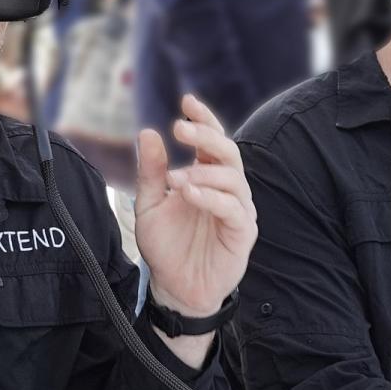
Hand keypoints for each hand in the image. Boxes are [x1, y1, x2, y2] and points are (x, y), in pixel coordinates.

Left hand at [135, 94, 256, 319]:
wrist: (174, 288)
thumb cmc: (167, 246)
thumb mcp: (150, 204)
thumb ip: (151, 171)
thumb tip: (148, 132)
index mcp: (207, 177)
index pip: (212, 141)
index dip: (204, 120)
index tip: (187, 101)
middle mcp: (226, 189)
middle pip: (227, 152)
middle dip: (206, 136)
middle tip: (180, 129)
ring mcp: (237, 210)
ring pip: (232, 178)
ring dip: (204, 172)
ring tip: (176, 178)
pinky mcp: (242, 233)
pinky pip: (233, 209)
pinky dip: (212, 197)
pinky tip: (189, 193)